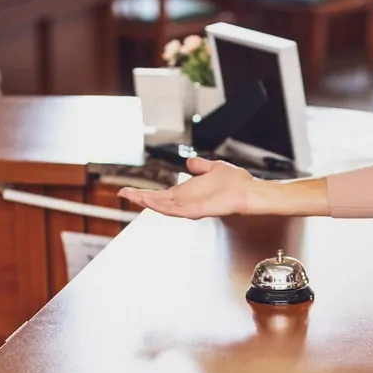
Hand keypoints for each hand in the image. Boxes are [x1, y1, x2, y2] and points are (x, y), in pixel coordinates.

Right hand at [117, 157, 256, 217]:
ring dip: (145, 201)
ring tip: (130, 195)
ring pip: (162, 206)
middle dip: (139, 197)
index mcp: (187, 193)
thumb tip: (190, 162)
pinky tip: (149, 201)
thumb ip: (200, 166)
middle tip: (123, 192)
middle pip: (157, 201)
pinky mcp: (196, 210)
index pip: (161, 194)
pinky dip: (160, 206)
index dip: (145, 192)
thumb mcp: (214, 168)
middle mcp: (186, 201)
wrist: (249, 190)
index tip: (130, 189)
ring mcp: (189, 207)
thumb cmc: (236, 183)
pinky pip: (175, 209)